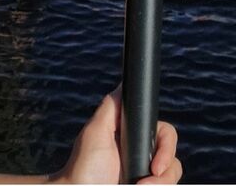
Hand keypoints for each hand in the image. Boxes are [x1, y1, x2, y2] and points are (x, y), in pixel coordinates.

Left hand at [55, 90, 180, 184]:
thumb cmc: (85, 166)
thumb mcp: (96, 131)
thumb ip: (111, 107)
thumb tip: (125, 83)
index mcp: (133, 137)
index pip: (163, 133)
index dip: (166, 144)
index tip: (155, 162)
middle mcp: (144, 155)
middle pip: (173, 155)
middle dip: (166, 167)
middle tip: (151, 175)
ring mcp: (148, 176)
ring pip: (174, 174)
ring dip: (162, 183)